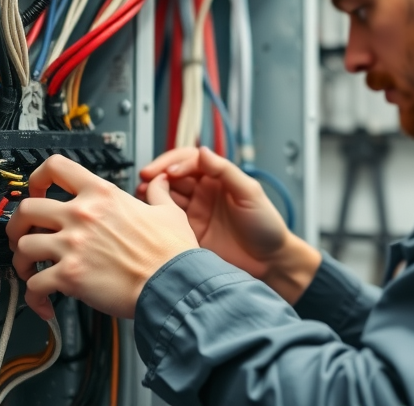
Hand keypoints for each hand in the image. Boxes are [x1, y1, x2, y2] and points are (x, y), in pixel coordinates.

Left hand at [7, 155, 197, 319]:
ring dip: (22, 260)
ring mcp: (73, 245)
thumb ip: (158, 194)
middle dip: (18, 224)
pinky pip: (34, 285)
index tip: (38, 190)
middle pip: (27, 208)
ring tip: (31, 270)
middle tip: (24, 234)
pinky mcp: (70, 276)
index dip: (38, 177)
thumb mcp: (169, 211)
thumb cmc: (172, 253)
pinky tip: (44, 302)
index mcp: (102, 194)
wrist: (174, 284)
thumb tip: (159, 183)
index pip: (55, 167)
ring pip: (23, 246)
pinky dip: (34, 297)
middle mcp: (82, 215)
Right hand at [138, 147, 320, 303]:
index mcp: (218, 179)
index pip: (190, 161)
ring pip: (166, 195)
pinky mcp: (188, 232)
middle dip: (158, 175)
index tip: (168, 172)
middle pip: (173, 176)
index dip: (176, 163)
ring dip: (153, 192)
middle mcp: (203, 193)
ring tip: (144, 194)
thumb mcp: (250, 193)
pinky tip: (150, 212)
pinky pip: (167, 219)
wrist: (269, 263)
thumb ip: (225, 171)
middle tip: (146, 180)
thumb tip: (203, 151)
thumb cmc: (267, 226)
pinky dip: (156, 213)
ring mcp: (194, 212)